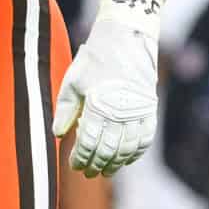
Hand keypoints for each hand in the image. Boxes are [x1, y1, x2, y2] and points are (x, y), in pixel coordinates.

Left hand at [53, 0, 170, 177]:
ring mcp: (139, 110)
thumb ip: (65, 109)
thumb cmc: (95, 57)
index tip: (74, 166)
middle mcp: (121, 111)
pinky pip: (145, 138)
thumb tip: (58, 134)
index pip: (89, 143)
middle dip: (97, 164)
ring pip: (128, 148)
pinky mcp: (150, 107)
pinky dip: (136, 152)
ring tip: (105, 171)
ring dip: (116, 163)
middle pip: (109, 150)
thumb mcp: (73, 80)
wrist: (127, 36)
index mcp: (99, 104)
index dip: (81, 158)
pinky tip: (126, 159)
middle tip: (88, 173)